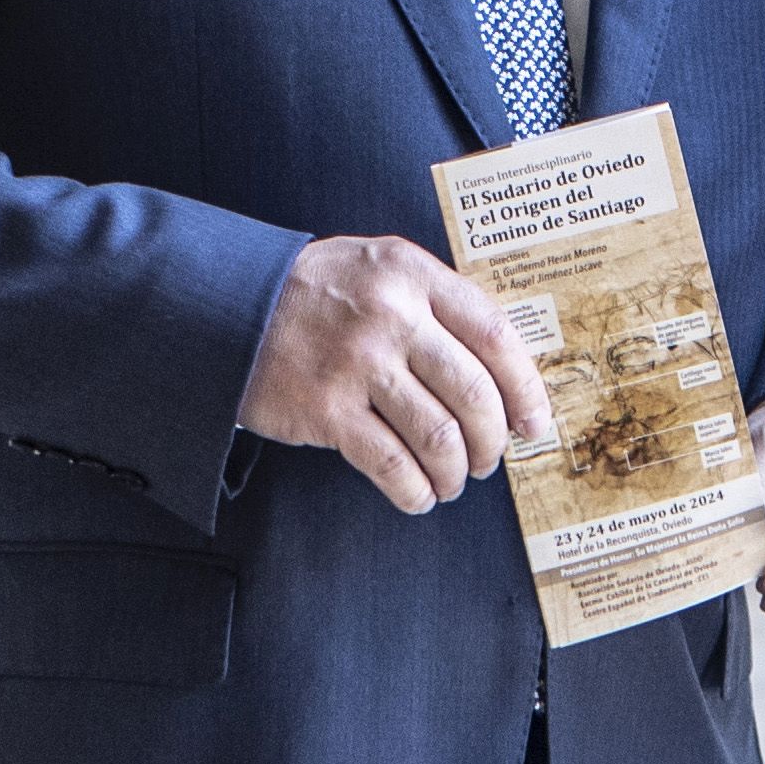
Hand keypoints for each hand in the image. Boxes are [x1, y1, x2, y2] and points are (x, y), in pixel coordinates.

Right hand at [239, 238, 552, 513]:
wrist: (230, 306)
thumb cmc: (319, 293)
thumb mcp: (382, 269)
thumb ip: (438, 304)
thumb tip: (504, 375)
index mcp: (413, 275)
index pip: (495, 336)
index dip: (525, 389)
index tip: (534, 423)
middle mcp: (391, 316)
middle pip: (474, 394)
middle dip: (491, 441)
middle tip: (486, 459)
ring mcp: (357, 363)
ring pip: (439, 436)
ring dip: (455, 472)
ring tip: (451, 479)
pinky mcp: (326, 409)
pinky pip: (392, 464)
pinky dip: (415, 491)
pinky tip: (418, 494)